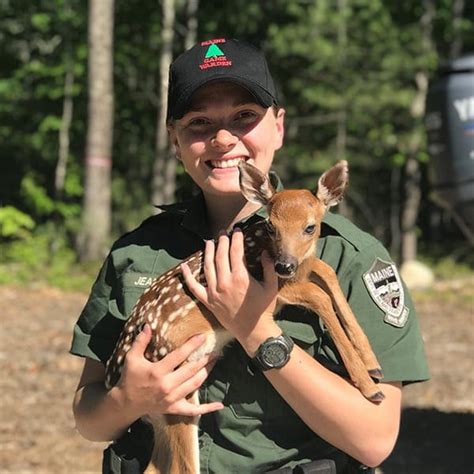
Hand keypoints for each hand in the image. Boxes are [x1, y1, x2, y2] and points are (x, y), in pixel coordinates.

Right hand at [115, 324, 222, 417]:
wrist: (126, 403)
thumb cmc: (130, 378)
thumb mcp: (132, 358)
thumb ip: (140, 341)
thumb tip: (148, 325)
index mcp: (157, 371)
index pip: (179, 356)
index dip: (192, 345)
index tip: (202, 336)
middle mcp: (167, 385)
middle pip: (191, 370)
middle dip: (204, 358)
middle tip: (214, 349)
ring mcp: (172, 398)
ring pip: (195, 384)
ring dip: (207, 372)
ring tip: (215, 361)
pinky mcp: (174, 408)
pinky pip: (193, 410)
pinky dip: (207, 408)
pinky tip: (219, 404)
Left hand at [181, 229, 279, 352]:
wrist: (253, 331)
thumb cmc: (264, 309)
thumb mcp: (271, 287)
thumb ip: (269, 268)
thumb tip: (265, 252)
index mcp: (241, 277)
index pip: (236, 252)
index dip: (236, 239)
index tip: (237, 231)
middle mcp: (225, 282)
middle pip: (221, 256)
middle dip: (222, 241)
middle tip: (223, 233)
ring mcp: (214, 292)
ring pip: (208, 266)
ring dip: (208, 252)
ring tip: (209, 242)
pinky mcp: (208, 301)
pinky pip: (194, 287)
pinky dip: (187, 276)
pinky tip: (184, 266)